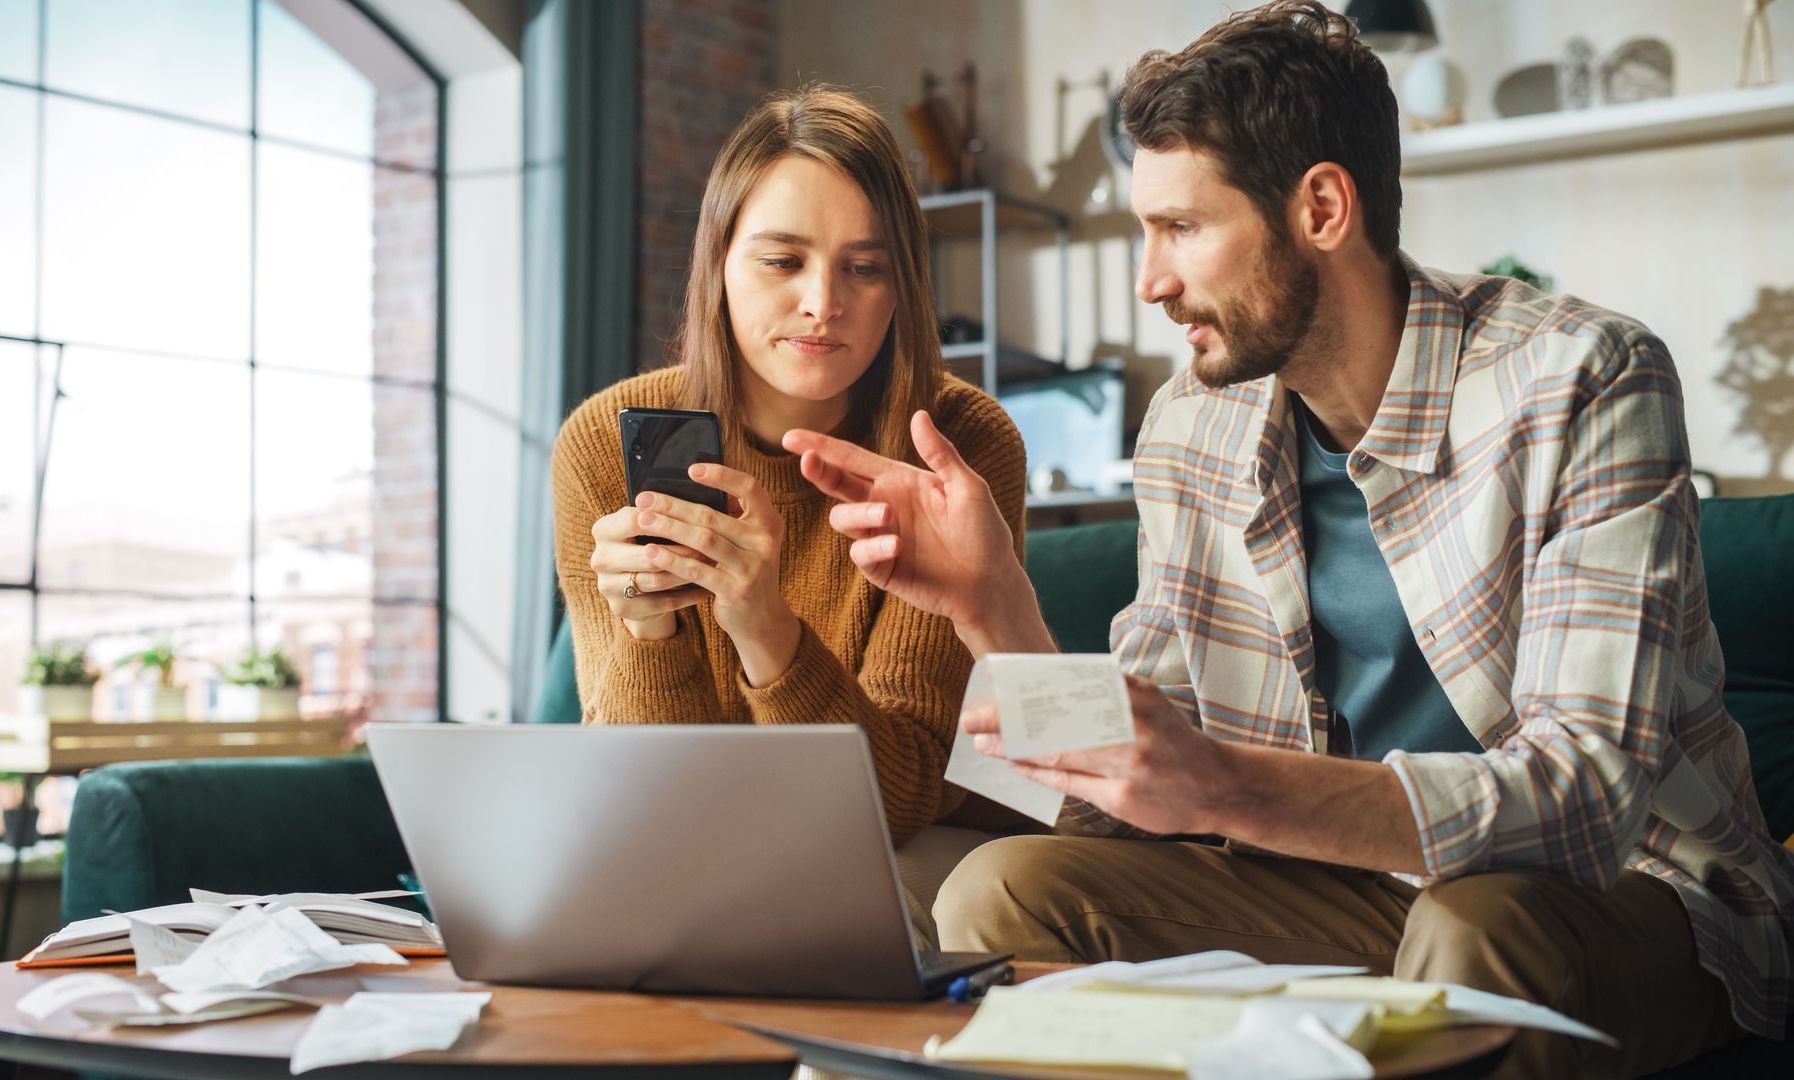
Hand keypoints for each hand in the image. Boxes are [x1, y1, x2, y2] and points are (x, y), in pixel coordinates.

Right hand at [589, 507, 710, 639]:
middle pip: (648, 555)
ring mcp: (608, 586)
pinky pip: (661, 603)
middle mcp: (600, 558)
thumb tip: (702, 503)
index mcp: (604, 529)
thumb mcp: (649, 526)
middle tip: (713, 547)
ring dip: (688, 573)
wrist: (634, 582)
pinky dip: (687, 596)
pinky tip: (707, 589)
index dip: (668, 519)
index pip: (635, 520)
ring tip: (713, 566)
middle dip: (684, 550)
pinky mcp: (621, 608)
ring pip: (657, 580)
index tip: (700, 518)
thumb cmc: (649, 543)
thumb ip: (663, 514)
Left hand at [634, 463, 801, 686]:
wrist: (761, 618)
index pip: (750, 488)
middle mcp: (765, 542)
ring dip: (669, 527)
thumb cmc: (745, 569)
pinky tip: (652, 551)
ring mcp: (753, 567)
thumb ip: (730, 516)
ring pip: (703, 540)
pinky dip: (672, 559)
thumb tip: (687, 487)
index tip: (691, 469)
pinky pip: (698, 571)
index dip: (722, 475)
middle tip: (644, 497)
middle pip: (714, 515)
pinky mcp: (736, 590)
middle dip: (674, 505)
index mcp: (769, 522)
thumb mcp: (747, 540)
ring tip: (643, 519)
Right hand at [783, 411, 1047, 654]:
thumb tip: (918, 415)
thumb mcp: (967, 486)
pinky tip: (896, 545)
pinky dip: (872, 546)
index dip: (822, 446)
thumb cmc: (984, 531)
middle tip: (808, 461)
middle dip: (819, 471)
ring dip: (858, 514)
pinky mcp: (881, 568)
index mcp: (899, 480)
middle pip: (837, 484)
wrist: (990, 582)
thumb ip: (940, 453)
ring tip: (886, 514)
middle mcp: (883, 505)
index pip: (852, 458)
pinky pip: (861, 554)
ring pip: (842, 519)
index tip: (790, 436)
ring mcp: (879, 537)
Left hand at [962, 676, 1221, 835]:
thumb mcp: (1145, 702)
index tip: (994, 682)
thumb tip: (1042, 682)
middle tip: (973, 717)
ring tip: (984, 742)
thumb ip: (1101, 693)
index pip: (1068, 685)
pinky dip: (1037, 773)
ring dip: (1014, 748)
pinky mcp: (1122, 798)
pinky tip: (1013, 766)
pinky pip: (1068, 783)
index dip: (1026, 685)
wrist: (1218, 785)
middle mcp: (1133, 725)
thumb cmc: (1170, 739)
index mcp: (1135, 694)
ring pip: (1058, 752)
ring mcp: (1128, 764)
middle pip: (1057, 718)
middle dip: (1008, 718)